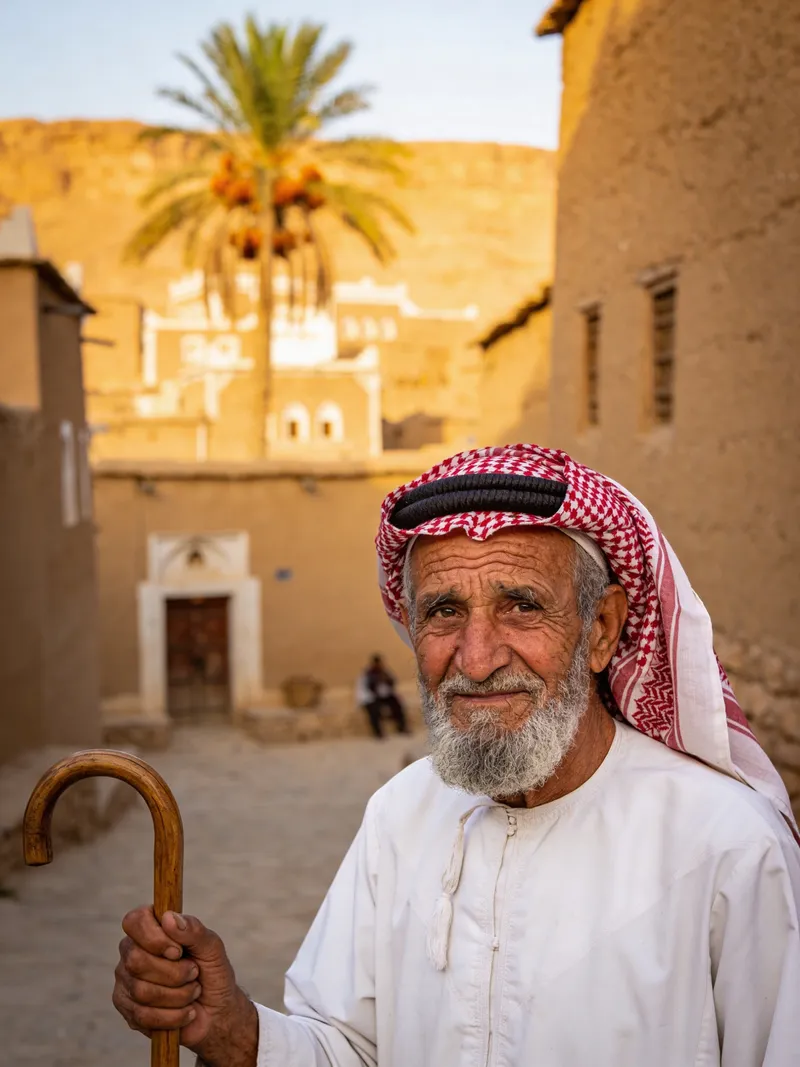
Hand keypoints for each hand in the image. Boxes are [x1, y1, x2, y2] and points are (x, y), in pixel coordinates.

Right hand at [113, 905, 257, 1066]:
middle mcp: (132, 952)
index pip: (134, 921)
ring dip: (178, 996)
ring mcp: (126, 982)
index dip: (155, 938)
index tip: (178, 951)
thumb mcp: (212, 948)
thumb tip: (168, 917)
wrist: (217, 1012)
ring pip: (141, 991)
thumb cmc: (212, 972)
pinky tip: (186, 1012)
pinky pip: (143, 1016)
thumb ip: (193, 930)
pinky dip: (173, 1016)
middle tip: (194, 973)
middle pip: (136, 960)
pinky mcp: (128, 1011)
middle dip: (174, 973)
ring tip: (192, 992)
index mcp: (151, 929)